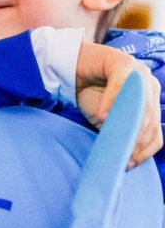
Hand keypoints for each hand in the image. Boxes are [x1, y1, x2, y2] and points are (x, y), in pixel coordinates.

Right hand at [75, 41, 161, 168]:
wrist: (71, 70)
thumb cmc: (90, 94)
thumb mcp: (108, 119)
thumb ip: (121, 132)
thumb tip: (128, 158)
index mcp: (151, 102)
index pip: (155, 132)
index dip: (144, 151)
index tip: (129, 164)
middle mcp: (150, 86)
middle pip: (150, 120)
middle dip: (136, 140)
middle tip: (121, 155)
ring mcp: (139, 73)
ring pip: (140, 105)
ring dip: (128, 124)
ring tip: (115, 139)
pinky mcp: (123, 62)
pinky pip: (120, 86)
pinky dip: (110, 102)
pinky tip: (102, 116)